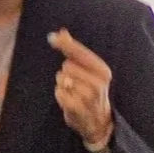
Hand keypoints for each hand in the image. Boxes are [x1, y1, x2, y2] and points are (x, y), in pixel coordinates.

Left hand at [49, 29, 113, 147]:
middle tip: (76, 82)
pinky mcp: (77, 108)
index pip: (79, 53)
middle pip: (67, 65)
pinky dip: (60, 95)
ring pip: (61, 79)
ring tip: (74, 92)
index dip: (64, 44)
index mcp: (102, 70)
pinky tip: (70, 100)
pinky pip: (58, 92)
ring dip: (63, 84)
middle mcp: (98, 83)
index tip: (51, 37)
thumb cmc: (91, 90)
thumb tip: (61, 31)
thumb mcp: (88, 69)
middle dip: (66, 72)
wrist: (99, 121)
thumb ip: (74, 50)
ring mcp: (88, 97)